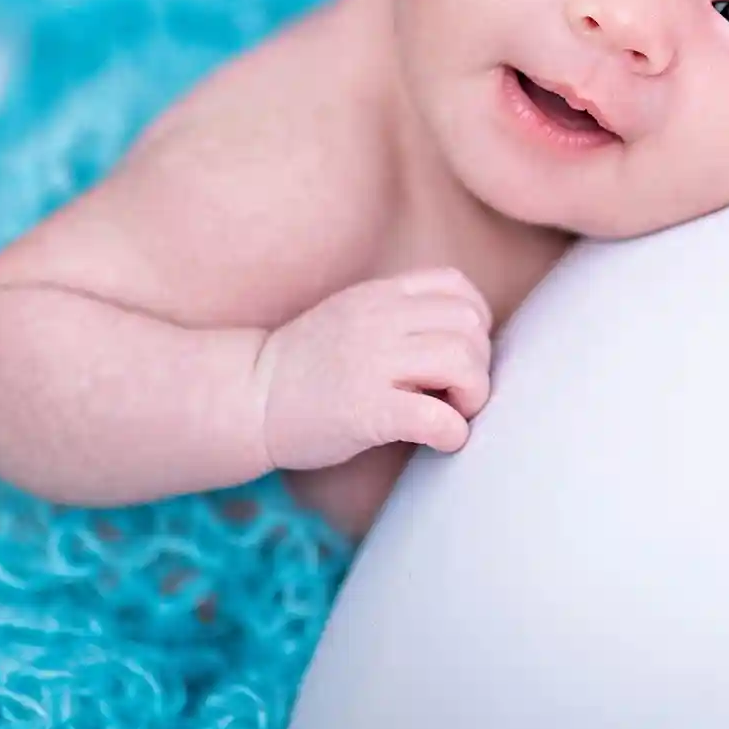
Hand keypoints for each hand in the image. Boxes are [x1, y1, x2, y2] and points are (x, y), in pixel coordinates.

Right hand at [256, 267, 494, 472]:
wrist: (248, 398)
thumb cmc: (306, 367)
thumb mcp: (353, 317)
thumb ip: (400, 316)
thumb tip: (464, 338)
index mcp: (379, 296)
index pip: (457, 287)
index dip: (476, 321)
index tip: (462, 352)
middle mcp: (379, 320)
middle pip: (469, 325)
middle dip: (479, 363)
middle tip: (458, 392)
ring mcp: (371, 363)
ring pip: (462, 362)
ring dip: (473, 394)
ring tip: (453, 413)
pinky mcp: (364, 410)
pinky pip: (435, 417)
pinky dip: (452, 433)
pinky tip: (441, 441)